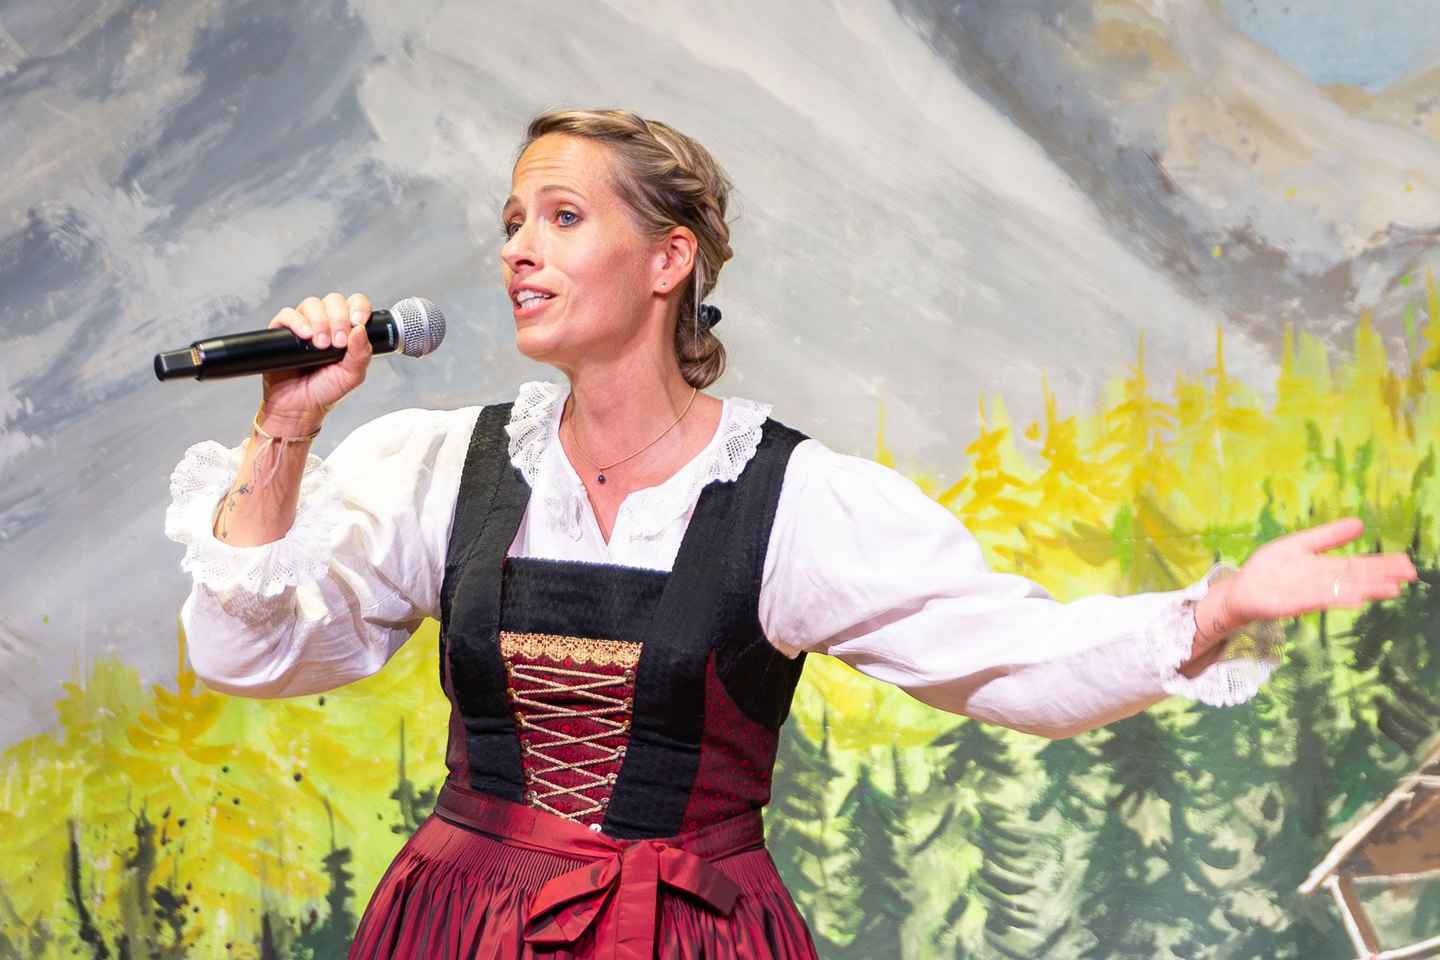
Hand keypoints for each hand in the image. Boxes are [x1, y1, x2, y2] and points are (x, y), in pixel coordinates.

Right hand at [259, 292, 373, 430]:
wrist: (300, 407)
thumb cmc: (326, 390)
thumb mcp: (352, 375)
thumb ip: (361, 354)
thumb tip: (361, 329)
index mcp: (346, 329)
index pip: (355, 304)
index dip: (359, 308)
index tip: (358, 322)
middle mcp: (326, 323)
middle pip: (334, 301)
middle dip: (339, 319)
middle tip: (337, 343)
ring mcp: (304, 325)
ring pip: (312, 304)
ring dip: (320, 321)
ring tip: (321, 345)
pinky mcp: (282, 331)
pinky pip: (287, 314)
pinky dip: (297, 322)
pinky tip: (305, 336)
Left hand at [1193, 517, 1417, 651]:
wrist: (1240, 589)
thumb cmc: (1270, 568)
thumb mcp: (1300, 544)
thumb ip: (1328, 536)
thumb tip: (1360, 523)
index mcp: (1324, 568)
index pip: (1357, 566)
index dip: (1381, 565)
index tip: (1406, 564)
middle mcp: (1320, 583)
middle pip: (1354, 579)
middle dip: (1381, 578)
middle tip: (1409, 576)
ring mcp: (1306, 594)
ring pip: (1340, 591)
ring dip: (1365, 590)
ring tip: (1390, 589)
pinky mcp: (1289, 604)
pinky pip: (1314, 600)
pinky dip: (1333, 598)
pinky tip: (1352, 598)